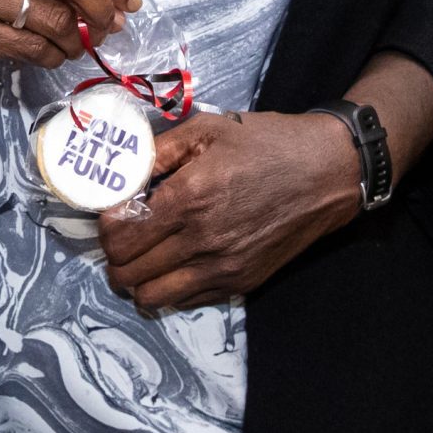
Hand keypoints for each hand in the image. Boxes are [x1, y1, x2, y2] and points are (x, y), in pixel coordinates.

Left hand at [99, 111, 357, 312]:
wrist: (326, 171)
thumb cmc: (266, 143)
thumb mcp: (208, 129)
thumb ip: (157, 152)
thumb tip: (120, 174)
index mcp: (189, 198)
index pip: (119, 236)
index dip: (106, 226)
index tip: (115, 212)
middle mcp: (201, 240)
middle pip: (127, 272)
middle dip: (115, 255)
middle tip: (125, 235)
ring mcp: (223, 268)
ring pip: (152, 297)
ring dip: (138, 279)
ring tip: (144, 256)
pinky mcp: (241, 282)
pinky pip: (186, 302)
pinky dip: (169, 289)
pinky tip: (175, 264)